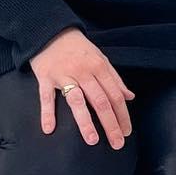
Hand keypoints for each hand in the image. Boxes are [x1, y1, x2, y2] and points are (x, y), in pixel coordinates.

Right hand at [30, 29, 134, 148]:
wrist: (50, 30)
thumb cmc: (78, 47)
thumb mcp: (100, 58)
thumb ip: (114, 78)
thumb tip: (129, 97)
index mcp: (99, 67)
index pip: (114, 94)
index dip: (122, 114)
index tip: (126, 132)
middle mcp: (83, 71)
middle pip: (100, 101)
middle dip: (110, 123)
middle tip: (117, 143)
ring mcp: (63, 74)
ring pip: (76, 101)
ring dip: (85, 122)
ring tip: (92, 140)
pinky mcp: (45, 77)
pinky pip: (46, 97)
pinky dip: (47, 113)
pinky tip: (49, 129)